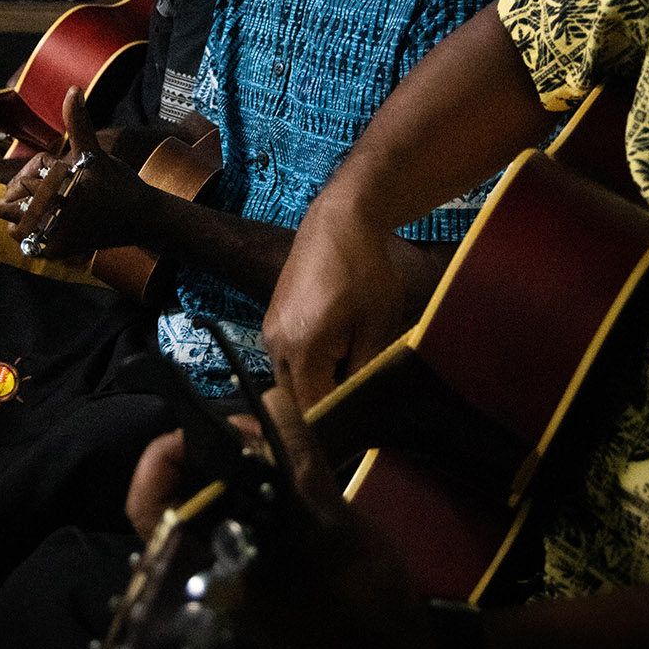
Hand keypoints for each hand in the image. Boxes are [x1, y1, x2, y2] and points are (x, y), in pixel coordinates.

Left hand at [0, 86, 152, 255]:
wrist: (141, 219)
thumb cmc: (117, 182)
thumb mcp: (95, 153)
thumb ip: (79, 123)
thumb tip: (73, 89)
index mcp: (64, 190)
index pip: (25, 180)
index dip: (37, 170)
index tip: (58, 172)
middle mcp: (59, 217)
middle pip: (11, 204)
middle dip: (23, 193)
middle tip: (46, 188)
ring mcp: (59, 238)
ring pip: (14, 225)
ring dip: (21, 215)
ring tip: (42, 205)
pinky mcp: (61, 252)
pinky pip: (27, 242)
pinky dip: (31, 232)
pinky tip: (48, 221)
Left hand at [124, 383, 435, 648]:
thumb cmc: (361, 602)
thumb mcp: (331, 524)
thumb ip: (296, 459)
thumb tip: (271, 399)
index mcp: (208, 569)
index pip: (149, 507)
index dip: (161, 457)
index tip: (203, 425)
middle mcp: (210, 566)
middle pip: (183, 490)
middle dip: (213, 446)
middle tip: (258, 426)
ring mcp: (237, 564)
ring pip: (216, 494)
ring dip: (241, 459)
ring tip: (279, 439)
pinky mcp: (266, 561)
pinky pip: (246, 506)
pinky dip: (261, 477)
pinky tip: (292, 463)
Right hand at [262, 199, 403, 410]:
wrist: (339, 222)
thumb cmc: (364, 271)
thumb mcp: (377, 327)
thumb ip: (362, 374)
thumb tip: (354, 407)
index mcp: (301, 350)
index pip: (310, 411)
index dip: (334, 423)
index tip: (358, 425)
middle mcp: (275, 344)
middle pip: (295, 399)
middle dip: (324, 403)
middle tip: (357, 395)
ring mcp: (270, 330)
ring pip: (289, 379)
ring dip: (315, 381)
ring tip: (349, 364)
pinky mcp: (273, 318)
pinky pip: (287, 358)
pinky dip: (308, 363)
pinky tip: (336, 346)